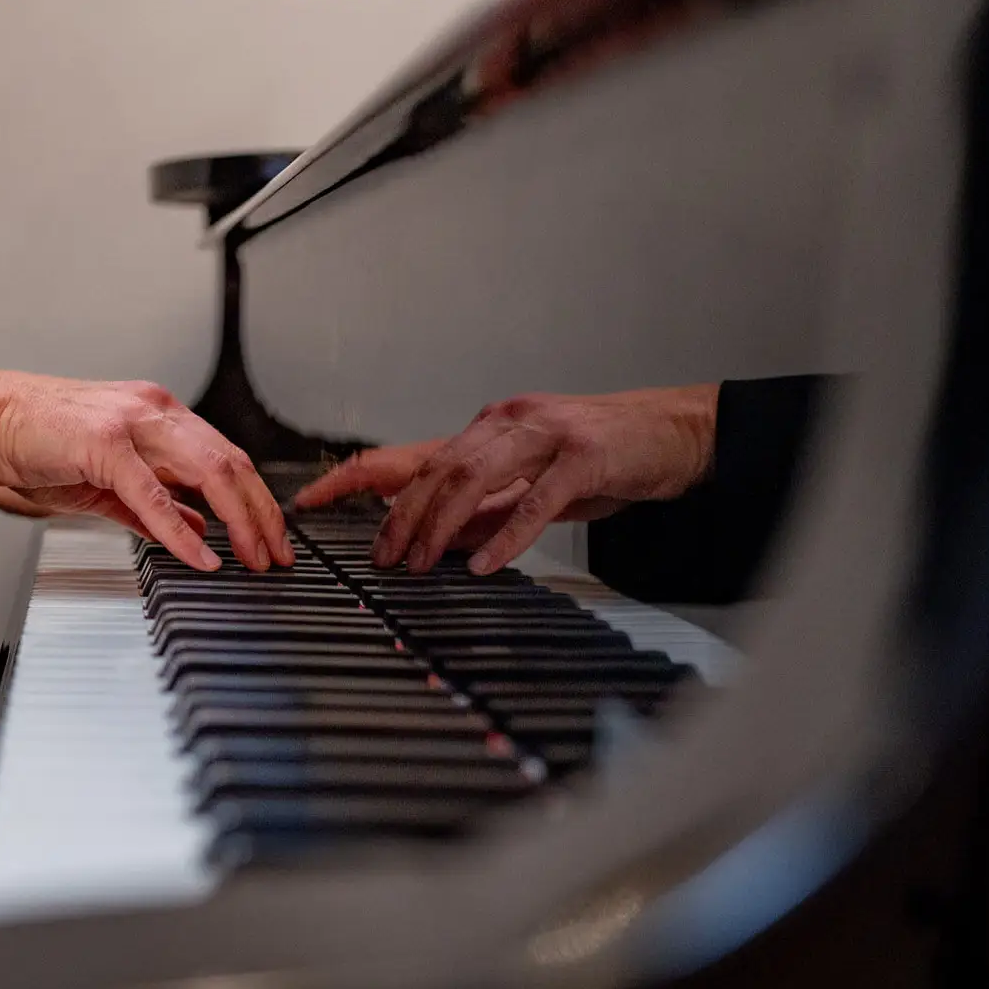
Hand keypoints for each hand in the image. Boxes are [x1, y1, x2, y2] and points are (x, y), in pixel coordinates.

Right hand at [0, 365, 291, 571]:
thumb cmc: (36, 442)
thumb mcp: (107, 481)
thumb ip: (154, 505)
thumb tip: (197, 529)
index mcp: (158, 415)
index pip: (227, 457)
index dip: (256, 501)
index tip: (272, 539)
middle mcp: (155, 410)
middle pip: (232, 462)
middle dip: (263, 514)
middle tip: (277, 556)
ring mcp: (132, 423)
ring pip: (209, 470)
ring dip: (239, 521)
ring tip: (253, 558)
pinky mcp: (105, 443)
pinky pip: (155, 494)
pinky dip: (182, 530)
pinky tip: (200, 556)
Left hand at [293, 384, 716, 573]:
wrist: (676, 433)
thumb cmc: (606, 458)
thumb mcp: (534, 485)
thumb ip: (487, 510)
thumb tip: (438, 542)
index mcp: (489, 429)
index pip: (409, 455)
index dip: (354, 477)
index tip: (311, 502)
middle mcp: (509, 422)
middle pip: (434, 470)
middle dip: (397, 518)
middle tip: (378, 560)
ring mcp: (547, 435)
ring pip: (473, 477)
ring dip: (437, 526)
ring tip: (417, 564)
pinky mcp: (585, 457)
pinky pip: (536, 500)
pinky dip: (505, 536)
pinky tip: (482, 566)